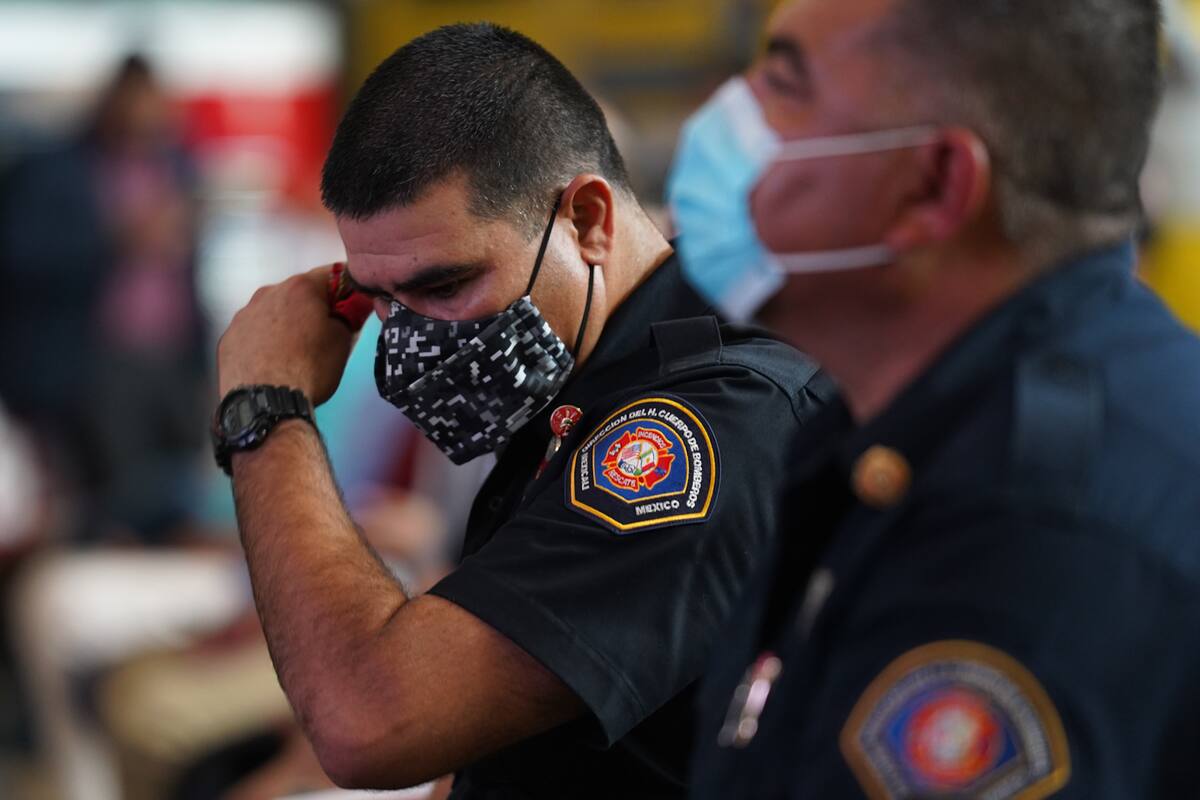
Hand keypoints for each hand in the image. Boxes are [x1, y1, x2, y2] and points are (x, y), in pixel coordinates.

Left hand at [217, 266, 355, 404]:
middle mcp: (268, 293)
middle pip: (299, 293)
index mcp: (300, 288)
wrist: (266, 403)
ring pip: (273, 313)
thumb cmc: (308, 370)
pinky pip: (253, 333)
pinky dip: (265, 342)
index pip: (332, 274)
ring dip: (287, 325)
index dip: (346, 289)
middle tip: (325, 336)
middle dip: (313, 309)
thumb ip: (350, 315)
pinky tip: (275, 364)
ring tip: (297, 355)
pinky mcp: (229, 339)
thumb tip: (354, 306)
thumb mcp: (343, 340)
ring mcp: (244, 315)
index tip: (352, 305)